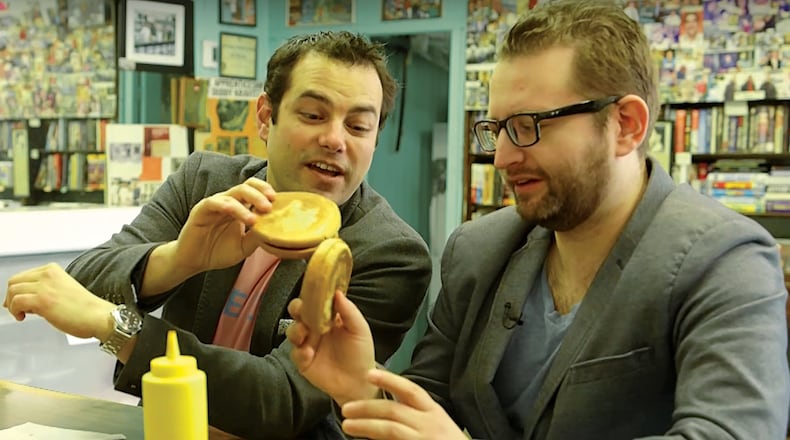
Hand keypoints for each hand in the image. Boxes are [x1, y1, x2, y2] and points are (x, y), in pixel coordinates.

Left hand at [4, 263, 114, 339]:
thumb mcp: (62, 290)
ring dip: (13, 305)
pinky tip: (23, 317)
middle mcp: (47, 275)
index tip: (18, 301)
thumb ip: (43, 290)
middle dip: (11, 296)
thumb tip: (21, 300)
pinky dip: (15, 311)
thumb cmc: (85, 308)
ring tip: (23, 314)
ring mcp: (44, 287)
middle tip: (17, 309)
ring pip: (12, 291)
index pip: (23, 276)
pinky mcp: (42, 300)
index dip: (17, 290)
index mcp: (53, 270)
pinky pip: (16, 302)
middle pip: (14, 281)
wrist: (98, 316)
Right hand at [173, 177, 274, 273]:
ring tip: (254, 219)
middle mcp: (228, 202)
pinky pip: (213, 202)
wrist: (194, 261)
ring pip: (232, 194)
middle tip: (269, 206)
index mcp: (240, 208)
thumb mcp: (243, 247)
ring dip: (245, 203)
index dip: (266, 192)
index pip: (255, 190)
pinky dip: (225, 205)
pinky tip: (232, 211)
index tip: (278, 202)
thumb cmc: (218, 252)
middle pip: (246, 187)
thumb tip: (274, 230)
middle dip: (260, 194)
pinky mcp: (200, 210)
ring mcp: (214, 204)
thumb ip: (257, 237)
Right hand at [286, 291, 377, 404]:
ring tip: (305, 335)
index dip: (311, 295)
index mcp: (328, 316)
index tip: (312, 292)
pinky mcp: (303, 361)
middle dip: (297, 309)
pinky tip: (309, 354)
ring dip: (295, 330)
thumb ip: (349, 311)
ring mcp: (307, 343)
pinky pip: (295, 353)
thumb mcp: (359, 329)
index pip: (315, 300)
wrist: (359, 382)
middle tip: (302, 312)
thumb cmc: (361, 352)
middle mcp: (315, 327)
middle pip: (298, 312)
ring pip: (292, 331)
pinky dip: (299, 352)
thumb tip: (338, 292)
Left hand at [340, 369, 467, 439]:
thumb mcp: (436, 423)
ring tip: (347, 425)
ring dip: (365, 426)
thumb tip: (383, 409)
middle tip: (346, 408)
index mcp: (433, 411)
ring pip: (389, 430)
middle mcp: (429, 424)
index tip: (369, 374)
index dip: (389, 380)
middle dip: (366, 407)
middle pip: (393, 410)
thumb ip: (414, 414)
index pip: (411, 390)